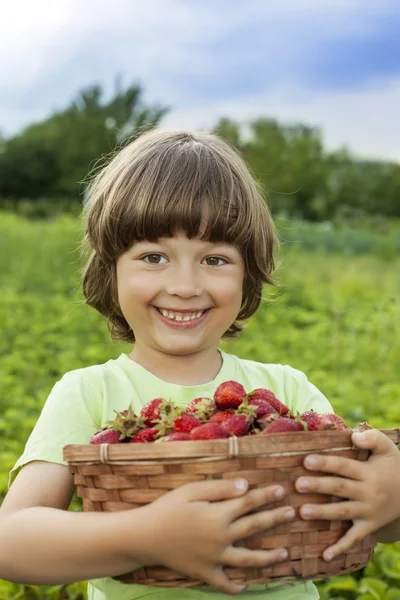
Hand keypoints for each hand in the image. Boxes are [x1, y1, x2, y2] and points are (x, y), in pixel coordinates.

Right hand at [138, 478, 294, 594]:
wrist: (144, 537)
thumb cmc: (167, 508)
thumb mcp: (192, 490)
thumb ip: (220, 487)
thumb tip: (246, 486)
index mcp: (218, 514)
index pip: (249, 503)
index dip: (267, 496)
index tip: (282, 490)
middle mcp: (221, 538)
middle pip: (255, 527)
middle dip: (275, 519)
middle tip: (292, 513)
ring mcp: (215, 559)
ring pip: (249, 560)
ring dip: (269, 557)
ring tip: (284, 553)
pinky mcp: (205, 574)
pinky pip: (225, 584)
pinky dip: (236, 587)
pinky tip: (246, 586)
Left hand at [295, 429, 399, 561]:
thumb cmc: (392, 465)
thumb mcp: (387, 447)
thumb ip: (372, 438)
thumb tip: (354, 435)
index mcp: (368, 472)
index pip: (344, 467)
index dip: (326, 463)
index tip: (306, 460)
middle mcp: (367, 492)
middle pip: (340, 488)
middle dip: (318, 486)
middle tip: (298, 484)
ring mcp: (368, 511)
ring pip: (343, 512)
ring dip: (323, 513)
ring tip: (302, 512)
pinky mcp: (369, 526)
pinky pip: (355, 538)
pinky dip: (340, 548)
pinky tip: (325, 555)